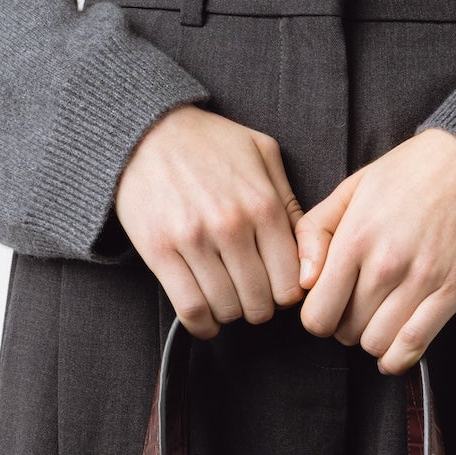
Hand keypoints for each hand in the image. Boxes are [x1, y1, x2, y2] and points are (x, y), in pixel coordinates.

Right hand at [114, 104, 306, 337]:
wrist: (145, 129)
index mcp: (263, 205)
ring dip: (230, 314)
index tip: (275, 289)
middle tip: (249, 295)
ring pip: (227, 310)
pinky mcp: (161, 251)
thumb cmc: (209, 144)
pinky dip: (203, 325)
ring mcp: (194, 240)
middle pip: (260, 304)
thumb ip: (290, 205)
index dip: (285, 295)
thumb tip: (311, 259)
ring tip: (226, 298)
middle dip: (258, 307)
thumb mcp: (262, 154)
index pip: (290, 284)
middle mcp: (231, 225)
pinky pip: (191, 309)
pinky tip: (206, 319)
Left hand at [295, 129, 455, 373]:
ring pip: (378, 344)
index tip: (328, 308)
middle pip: (347, 333)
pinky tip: (393, 353)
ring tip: (379, 320)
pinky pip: (414, 345)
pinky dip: (398, 359)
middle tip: (357, 310)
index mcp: (355, 239)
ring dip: (373, 340)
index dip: (318, 318)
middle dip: (346, 327)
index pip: (318, 314)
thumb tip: (303, 282)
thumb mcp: (351, 188)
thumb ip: (315, 231)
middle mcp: (386, 264)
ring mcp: (422, 280)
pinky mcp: (453, 292)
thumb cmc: (410, 174)